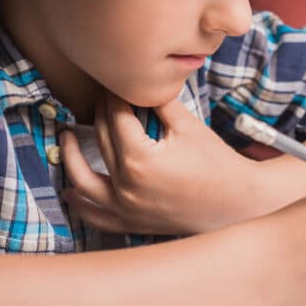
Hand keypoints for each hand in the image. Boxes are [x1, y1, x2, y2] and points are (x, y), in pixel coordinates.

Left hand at [59, 91, 259, 235]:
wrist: (239, 202)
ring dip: (71, 157)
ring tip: (65, 137)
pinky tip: (70, 192)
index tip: (111, 81)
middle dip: (99, 114)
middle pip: (101, 141)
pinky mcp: (133, 223)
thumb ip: (159, 103)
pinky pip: (97, 216)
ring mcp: (127, 209)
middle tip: (100, 97)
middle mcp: (126, 186)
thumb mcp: (189, 126)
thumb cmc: (218, 163)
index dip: (113, 96)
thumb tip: (140, 82)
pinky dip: (80, 205)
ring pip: (84, 181)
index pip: (115, 118)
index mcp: (139, 158)